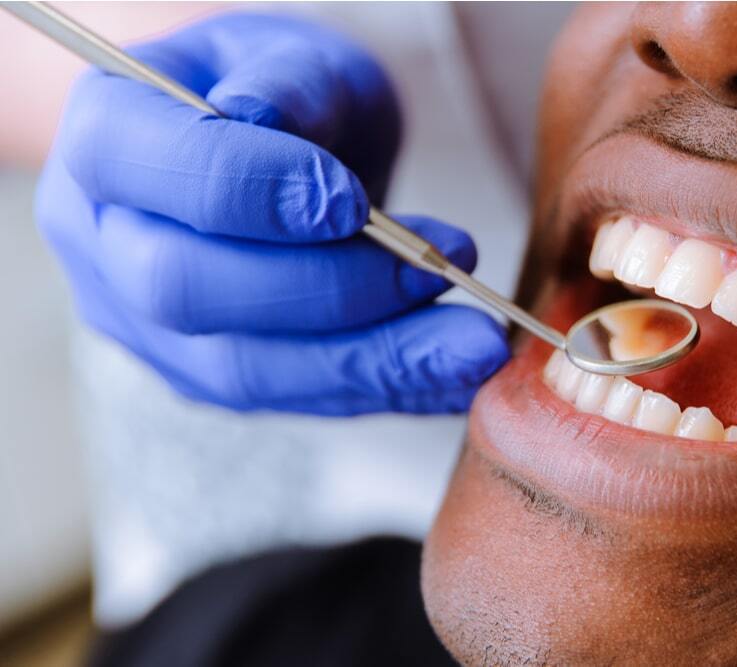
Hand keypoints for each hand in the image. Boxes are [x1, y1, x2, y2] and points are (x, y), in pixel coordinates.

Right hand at [36, 13, 508, 414]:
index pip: (154, 174)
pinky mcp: (210, 376)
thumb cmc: (285, 93)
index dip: (255, 192)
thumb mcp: (293, 57)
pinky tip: (455, 375)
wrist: (278, 155)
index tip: (353, 200)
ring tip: (475, 345)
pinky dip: (386, 389)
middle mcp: (104, 246)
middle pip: (187, 290)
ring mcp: (149, 326)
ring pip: (248, 371)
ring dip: (376, 361)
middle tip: (440, 267)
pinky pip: (297, 398)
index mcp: (104, 141)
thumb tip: (263, 120)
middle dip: (329, 288)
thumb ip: (284, 82)